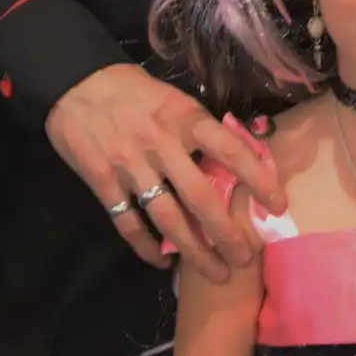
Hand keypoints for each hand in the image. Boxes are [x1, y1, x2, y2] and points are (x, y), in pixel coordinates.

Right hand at [45, 64, 287, 280]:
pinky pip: (128, 223)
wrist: (77, 83)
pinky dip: (146, 247)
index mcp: (185, 119)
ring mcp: (131, 166)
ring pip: (168, 218)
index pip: (230, 151)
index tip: (278, 205)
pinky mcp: (103, 182)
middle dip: (226, 233)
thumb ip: (199, 128)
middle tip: (245, 258)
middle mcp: (161, 144)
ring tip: (214, 272)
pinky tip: (162, 262)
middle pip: (200, 198)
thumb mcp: (174, 98)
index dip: (257, 179)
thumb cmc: (133, 90)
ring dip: (193, 250)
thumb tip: (237, 157)